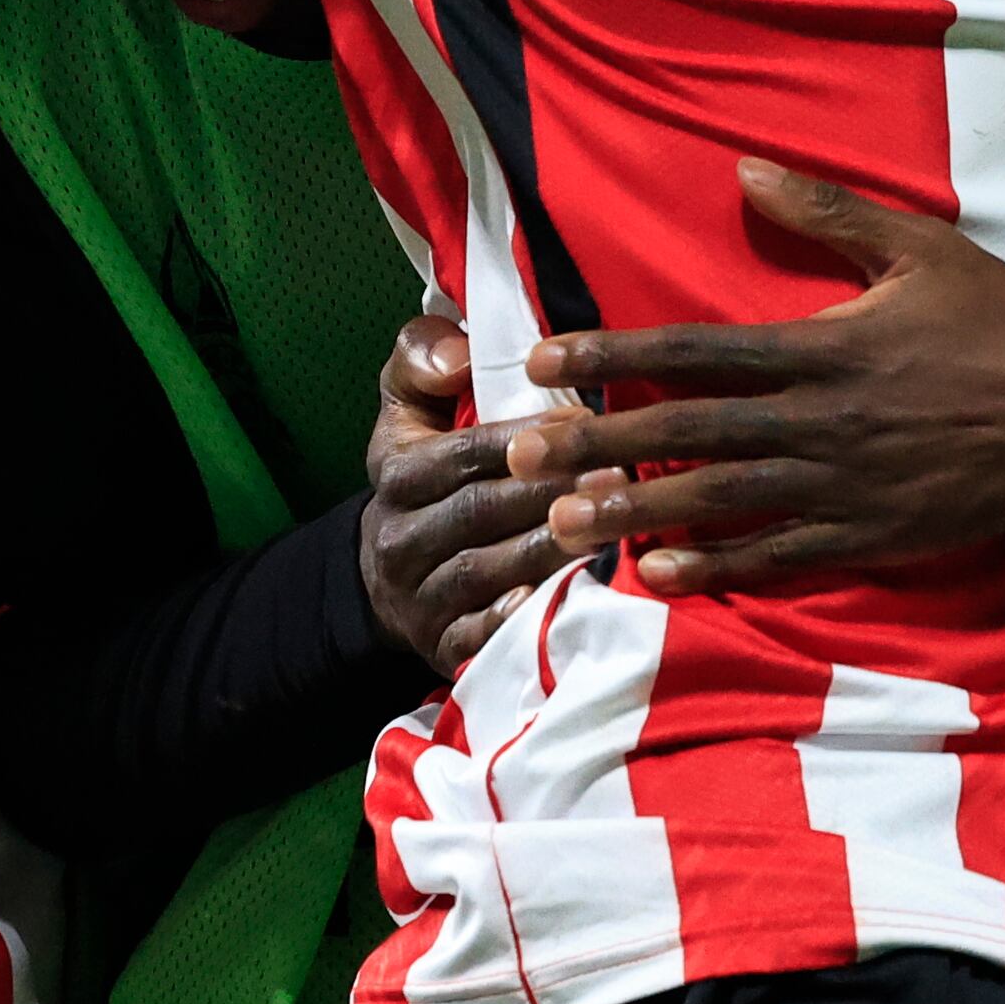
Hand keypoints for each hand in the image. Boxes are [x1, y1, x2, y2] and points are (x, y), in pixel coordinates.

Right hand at [358, 316, 592, 669]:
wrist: (388, 575)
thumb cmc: (424, 473)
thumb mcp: (409, 408)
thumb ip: (423, 359)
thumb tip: (457, 356)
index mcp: (396, 473)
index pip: (461, 453)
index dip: (522, 437)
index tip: (585, 420)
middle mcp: (400, 538)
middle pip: (478, 513)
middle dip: (549, 493)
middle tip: (617, 474)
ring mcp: (418, 598)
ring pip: (483, 572)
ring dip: (547, 550)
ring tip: (607, 527)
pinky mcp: (439, 646)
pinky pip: (476, 636)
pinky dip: (514, 619)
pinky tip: (557, 597)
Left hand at [504, 162, 1004, 591]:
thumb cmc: (998, 321)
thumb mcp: (919, 248)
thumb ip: (828, 213)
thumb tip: (745, 172)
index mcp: (823, 346)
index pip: (695, 350)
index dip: (614, 356)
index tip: (548, 361)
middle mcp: (820, 420)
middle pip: (687, 434)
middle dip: (598, 445)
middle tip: (520, 457)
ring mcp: (842, 486)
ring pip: (719, 502)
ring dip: (637, 513)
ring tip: (564, 525)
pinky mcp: (871, 535)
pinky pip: (780, 556)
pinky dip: (719, 567)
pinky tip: (662, 573)